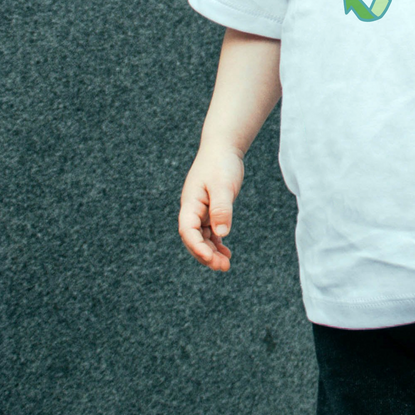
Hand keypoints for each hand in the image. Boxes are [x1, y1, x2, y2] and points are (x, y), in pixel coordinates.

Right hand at [178, 145, 244, 270]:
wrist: (223, 148)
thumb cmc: (221, 163)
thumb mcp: (223, 185)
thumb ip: (222, 208)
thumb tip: (222, 232)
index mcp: (190, 203)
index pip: (187, 230)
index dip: (197, 247)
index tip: (210, 258)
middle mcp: (192, 209)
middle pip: (193, 238)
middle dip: (205, 255)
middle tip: (223, 267)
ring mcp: (200, 211)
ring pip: (202, 237)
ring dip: (212, 252)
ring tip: (226, 264)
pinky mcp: (210, 210)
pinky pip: (210, 232)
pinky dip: (217, 242)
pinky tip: (226, 252)